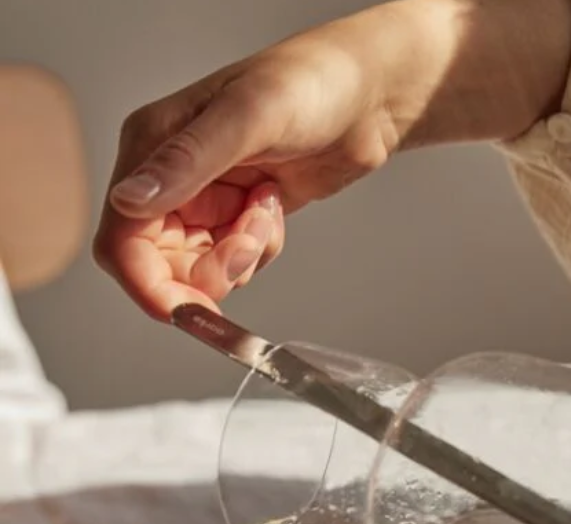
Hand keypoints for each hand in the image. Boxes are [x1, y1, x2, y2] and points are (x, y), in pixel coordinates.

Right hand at [93, 0, 570, 319]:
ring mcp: (205, 200)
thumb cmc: (309, 85)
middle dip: (207, 268)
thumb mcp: (249, 118)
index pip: (123, 234)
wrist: (366, 99)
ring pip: (201, 268)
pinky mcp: (238, 218)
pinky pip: (236, 262)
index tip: (182, 310)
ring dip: (240, 256)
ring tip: (269, 209)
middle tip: (250, 242)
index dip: (145, 282)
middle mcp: (170, 177)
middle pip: (159, 264)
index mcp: (152, 145)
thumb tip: (130, 200)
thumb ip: (188, 162)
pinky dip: (259, 250)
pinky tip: (276, 208)